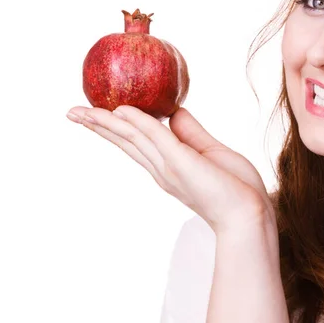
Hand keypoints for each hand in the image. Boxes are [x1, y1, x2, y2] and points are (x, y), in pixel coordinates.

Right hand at [66, 106, 272, 233]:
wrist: (251, 213)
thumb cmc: (237, 187)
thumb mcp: (210, 151)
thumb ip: (191, 132)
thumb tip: (174, 111)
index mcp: (167, 166)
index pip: (134, 143)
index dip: (115, 128)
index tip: (98, 114)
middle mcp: (161, 168)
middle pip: (123, 141)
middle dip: (97, 126)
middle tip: (72, 112)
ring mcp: (168, 166)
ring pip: (130, 138)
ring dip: (104, 123)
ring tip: (79, 112)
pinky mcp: (181, 161)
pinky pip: (155, 136)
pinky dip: (136, 122)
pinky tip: (120, 109)